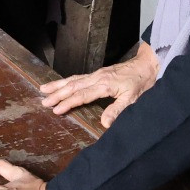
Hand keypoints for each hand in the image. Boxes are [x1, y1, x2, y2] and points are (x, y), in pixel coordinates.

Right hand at [38, 42, 158, 127]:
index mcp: (104, 85)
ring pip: (73, 80)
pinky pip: (78, 77)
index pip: (82, 95)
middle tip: (43, 101)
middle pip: (73, 86)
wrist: (146, 65)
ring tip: (43, 89)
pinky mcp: (98, 73)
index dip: (68, 103)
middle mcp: (97, 78)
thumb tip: (104, 123)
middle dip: (57, 93)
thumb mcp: (132, 99)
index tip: (56, 110)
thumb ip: (117, 110)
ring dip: (58, 85)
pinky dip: (66, 81)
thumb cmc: (140, 83)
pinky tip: (61, 84)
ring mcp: (96, 74)